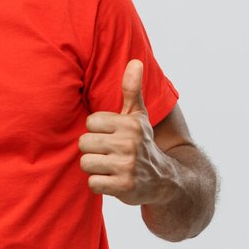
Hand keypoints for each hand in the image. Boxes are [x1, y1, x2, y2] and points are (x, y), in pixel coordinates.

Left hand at [78, 59, 174, 205]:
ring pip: (86, 163)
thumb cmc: (142, 143)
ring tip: (110, 167)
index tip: (111, 136)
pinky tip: (113, 180)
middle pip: (84, 143)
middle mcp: (129, 143)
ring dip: (95, 168)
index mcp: (130, 123)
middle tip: (109, 154)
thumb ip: (132, 90)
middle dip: (93, 150)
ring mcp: (127, 166)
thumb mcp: (138, 116)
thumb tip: (135, 61)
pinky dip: (100, 184)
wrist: (164, 180)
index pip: (91, 122)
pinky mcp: (124, 187)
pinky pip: (93, 183)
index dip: (97, 131)